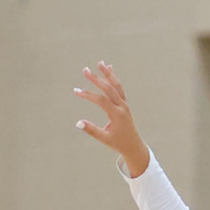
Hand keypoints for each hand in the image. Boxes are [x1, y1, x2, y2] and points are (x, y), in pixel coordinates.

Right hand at [74, 62, 150, 176]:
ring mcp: (124, 104)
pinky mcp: (124, 104)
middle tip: (85, 70)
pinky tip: (110, 69)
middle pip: (109, 89)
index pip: (101, 100)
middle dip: (96, 79)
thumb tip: (78, 122)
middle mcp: (122, 107)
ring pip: (116, 86)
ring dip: (108, 74)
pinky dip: (113, 79)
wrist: (134, 146)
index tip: (76, 91)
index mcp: (117, 115)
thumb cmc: (118, 143)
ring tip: (100, 63)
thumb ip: (91, 130)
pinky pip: (119, 89)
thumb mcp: (104, 139)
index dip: (88, 95)